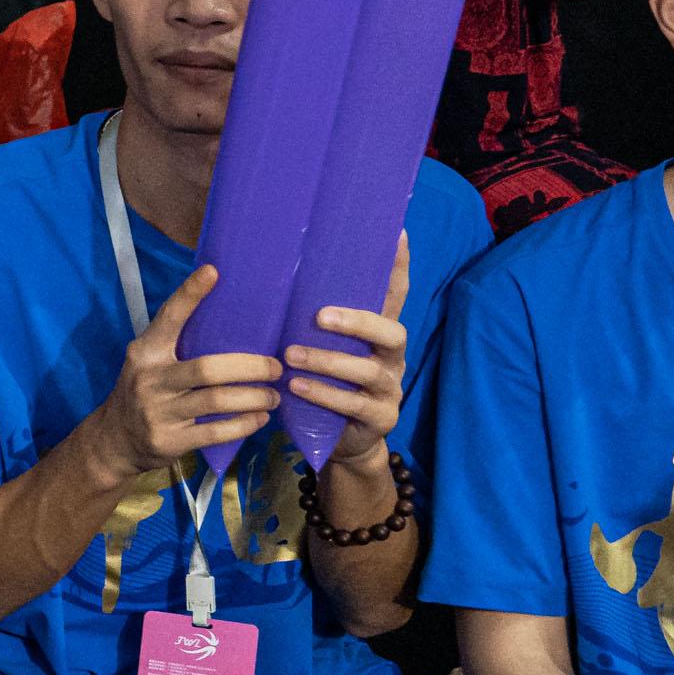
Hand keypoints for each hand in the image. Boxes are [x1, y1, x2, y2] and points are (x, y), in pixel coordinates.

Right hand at [84, 263, 281, 480]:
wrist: (114, 440)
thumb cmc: (144, 392)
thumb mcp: (149, 362)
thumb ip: (176, 344)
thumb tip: (229, 316)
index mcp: (146, 352)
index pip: (168, 319)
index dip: (189, 295)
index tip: (213, 272)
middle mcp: (150, 379)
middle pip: (208, 368)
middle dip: (250, 367)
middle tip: (276, 367)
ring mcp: (158, 412)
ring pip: (217, 401)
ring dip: (254, 397)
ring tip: (273, 396)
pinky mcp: (170, 440)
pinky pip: (216, 431)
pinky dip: (244, 424)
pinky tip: (260, 418)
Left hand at [283, 238, 412, 473]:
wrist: (340, 440)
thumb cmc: (324, 381)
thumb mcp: (321, 347)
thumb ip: (312, 319)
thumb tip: (276, 273)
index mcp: (378, 333)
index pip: (394, 295)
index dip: (398, 267)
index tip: (396, 234)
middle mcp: (391, 357)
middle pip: (391, 331)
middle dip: (358, 321)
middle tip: (319, 315)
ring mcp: (390, 388)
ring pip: (368, 371)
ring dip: (329, 361)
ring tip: (292, 356)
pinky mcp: (381, 417)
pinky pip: (356, 405)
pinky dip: (325, 395)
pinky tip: (296, 387)